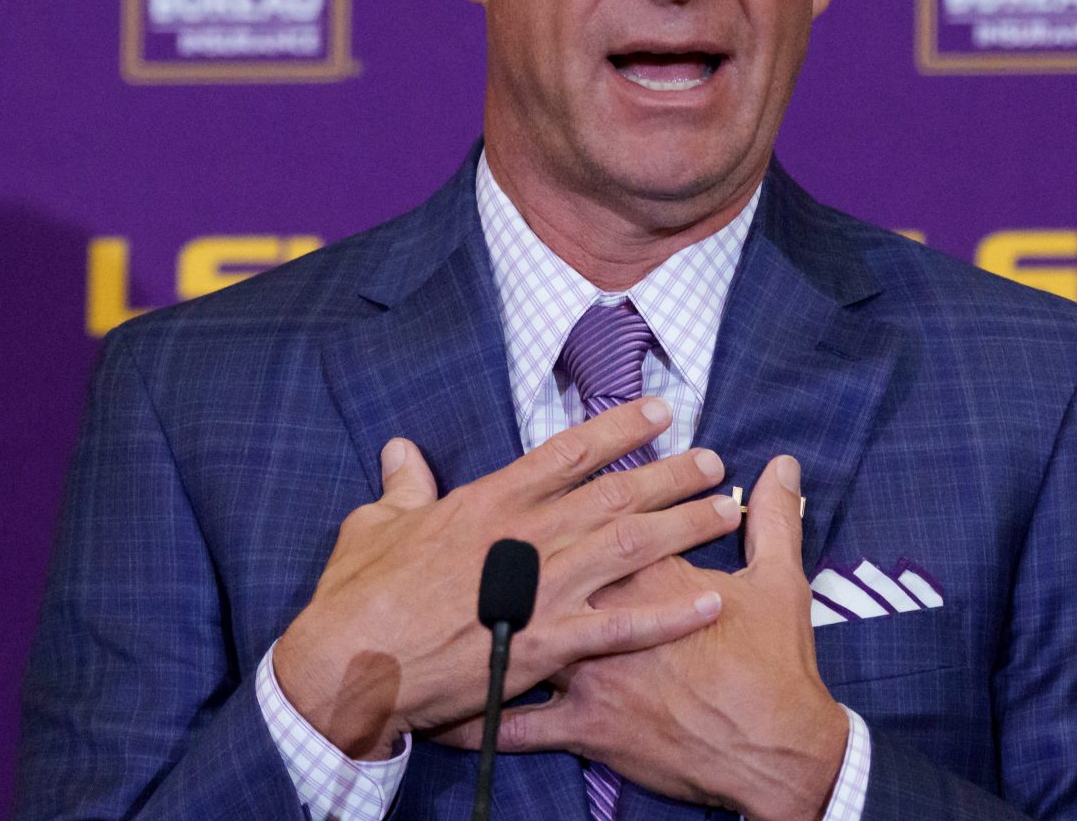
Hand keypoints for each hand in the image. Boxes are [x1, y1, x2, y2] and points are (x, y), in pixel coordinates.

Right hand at [274, 398, 740, 758]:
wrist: (348, 664)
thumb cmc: (357, 596)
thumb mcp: (374, 525)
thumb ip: (402, 486)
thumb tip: (401, 452)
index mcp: (489, 500)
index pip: (569, 450)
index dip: (620, 427)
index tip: (660, 411)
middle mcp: (526, 534)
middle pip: (616, 493)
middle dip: (672, 474)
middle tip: (714, 460)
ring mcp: (541, 587)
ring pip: (632, 547)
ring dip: (685, 527)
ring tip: (728, 512)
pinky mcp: (546, 643)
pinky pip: (623, 626)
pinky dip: (669, 614)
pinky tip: (708, 602)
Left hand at [439, 455, 846, 820]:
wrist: (773, 751)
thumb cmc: (776, 668)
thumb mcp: (782, 582)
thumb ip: (776, 518)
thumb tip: (784, 467)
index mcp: (645, 575)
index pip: (600, 520)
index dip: (577, 500)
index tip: (554, 488)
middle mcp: (604, 615)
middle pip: (544, 575)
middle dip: (510, 556)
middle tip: (482, 533)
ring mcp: (587, 672)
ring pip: (518, 638)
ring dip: (474, 624)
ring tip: (431, 609)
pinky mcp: (583, 725)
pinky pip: (515, 723)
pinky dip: (475, 720)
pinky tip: (437, 715)